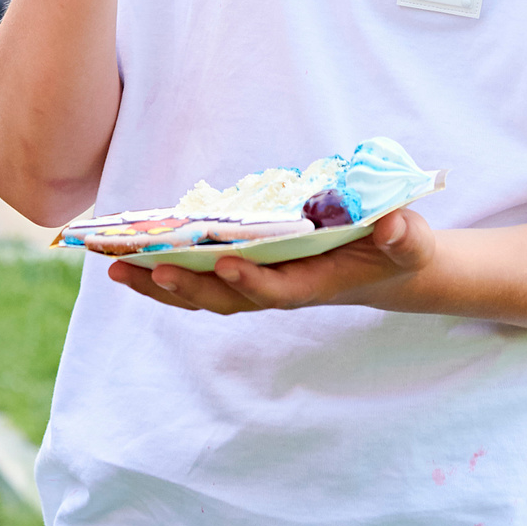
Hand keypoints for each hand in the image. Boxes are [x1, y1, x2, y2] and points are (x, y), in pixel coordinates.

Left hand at [105, 209, 437, 314]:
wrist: (388, 270)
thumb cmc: (397, 251)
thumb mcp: (410, 242)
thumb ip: (404, 237)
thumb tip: (394, 226)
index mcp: (314, 284)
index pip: (276, 291)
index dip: (250, 282)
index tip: (224, 263)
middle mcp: (279, 290)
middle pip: (224, 299)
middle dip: (185, 286)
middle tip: (146, 267)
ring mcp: (258, 285)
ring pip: (201, 295)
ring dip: (159, 285)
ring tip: (116, 267)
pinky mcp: (245, 275)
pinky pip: (198, 281)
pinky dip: (163, 276)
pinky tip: (128, 262)